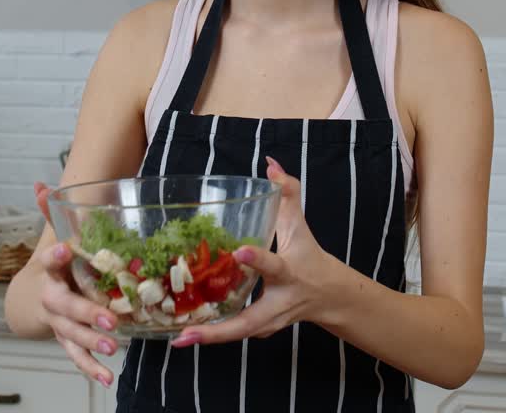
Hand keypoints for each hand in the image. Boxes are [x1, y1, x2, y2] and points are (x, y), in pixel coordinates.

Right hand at [31, 182, 120, 387]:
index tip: (66, 249)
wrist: (31, 300)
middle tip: (110, 321)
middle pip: (64, 307)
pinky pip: (76, 356)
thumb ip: (52, 215)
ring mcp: (58, 323)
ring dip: (90, 343)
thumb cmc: (55, 268)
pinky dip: (90, 368)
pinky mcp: (66, 340)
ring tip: (113, 347)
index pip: (48, 261)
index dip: (55, 256)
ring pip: (71, 335)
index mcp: (50, 271)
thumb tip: (40, 184)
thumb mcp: (53, 240)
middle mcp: (52, 299)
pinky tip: (107, 377)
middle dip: (86, 313)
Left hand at [169, 157, 336, 347]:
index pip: (275, 266)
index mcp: (289, 273)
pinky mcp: (258, 330)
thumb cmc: (309, 256)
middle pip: (249, 321)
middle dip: (220, 331)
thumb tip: (270, 165)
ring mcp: (268, 322)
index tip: (240, 251)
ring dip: (208, 338)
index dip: (258, 260)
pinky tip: (183, 333)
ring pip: (237, 333)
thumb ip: (288, 193)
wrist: (327, 296)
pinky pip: (234, 332)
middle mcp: (278, 302)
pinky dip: (211, 335)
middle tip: (187, 333)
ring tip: (178, 339)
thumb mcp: (301, 225)